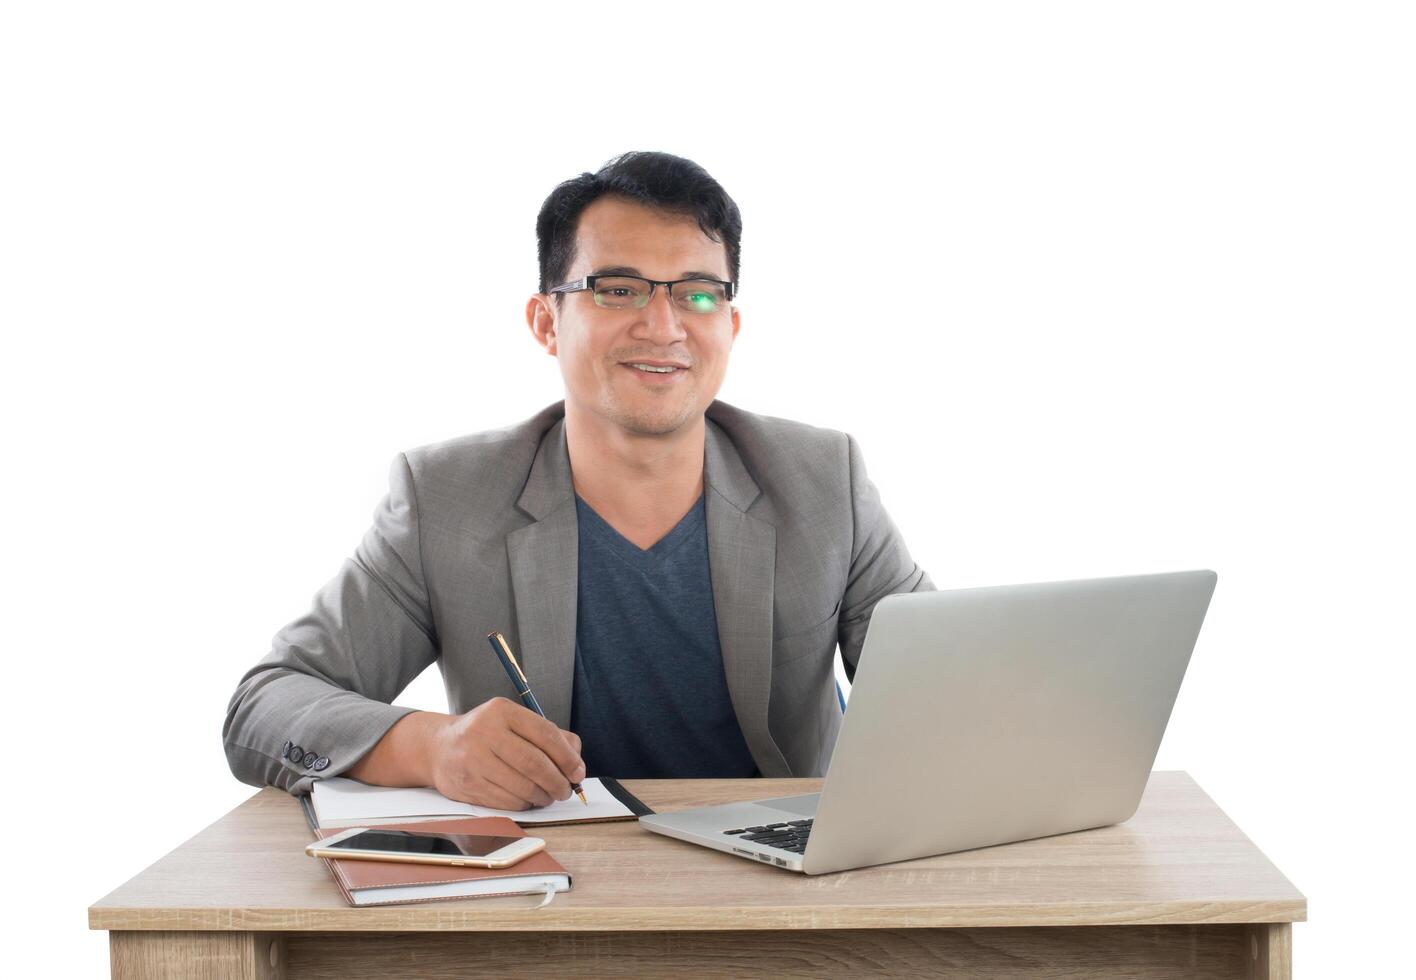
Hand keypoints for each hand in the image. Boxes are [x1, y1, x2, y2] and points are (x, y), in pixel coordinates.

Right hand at [426, 697, 584, 809]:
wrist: (439, 748)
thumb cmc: (487, 735)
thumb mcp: (514, 722)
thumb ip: (548, 735)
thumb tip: (576, 762)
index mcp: (502, 711)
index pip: (545, 734)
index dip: (567, 757)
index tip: (578, 773)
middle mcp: (485, 732)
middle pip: (534, 763)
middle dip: (558, 782)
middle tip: (566, 790)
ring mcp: (472, 759)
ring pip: (522, 786)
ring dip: (543, 796)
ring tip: (548, 796)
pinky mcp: (466, 784)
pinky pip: (506, 802)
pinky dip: (524, 804)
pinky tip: (528, 800)